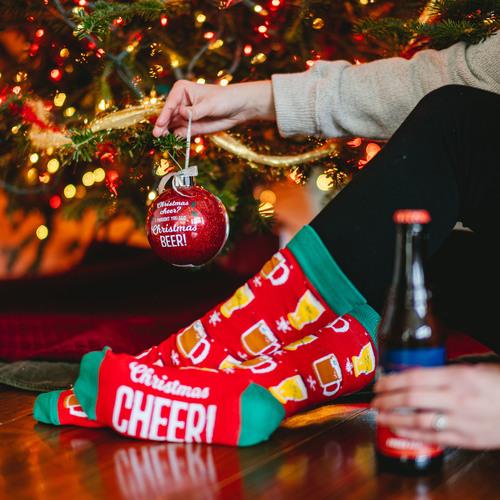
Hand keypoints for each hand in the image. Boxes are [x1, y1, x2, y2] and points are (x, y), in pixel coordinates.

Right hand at [153, 80, 274, 136]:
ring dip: (167, 133)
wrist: (238, 108)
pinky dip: (176, 138)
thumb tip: (182, 114)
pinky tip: (174, 142)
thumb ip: (195, 111)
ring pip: (171, 125)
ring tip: (162, 140)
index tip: (161, 124)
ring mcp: (184, 115)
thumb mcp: (209, 104)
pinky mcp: (189, 126)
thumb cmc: (224, 99)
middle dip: (162, 125)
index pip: (170, 103)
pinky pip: (180, 133)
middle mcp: (180, 102)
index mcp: (182, 90)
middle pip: (168, 115)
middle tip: (157, 135)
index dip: (165, 114)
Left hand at [372, 364, 499, 448]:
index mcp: (457, 377)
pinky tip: (399, 430)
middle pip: (411, 399)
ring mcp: (461, 421)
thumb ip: (446, 370)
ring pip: (418, 421)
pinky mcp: (466, 439)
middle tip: (374, 399)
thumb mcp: (474, 367)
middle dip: (387, 399)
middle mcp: (456, 399)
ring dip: (394, 418)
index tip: (380, 381)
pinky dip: (413, 434)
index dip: (392, 380)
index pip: (414, 378)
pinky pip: (434, 438)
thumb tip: (420, 372)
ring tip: (380, 415)